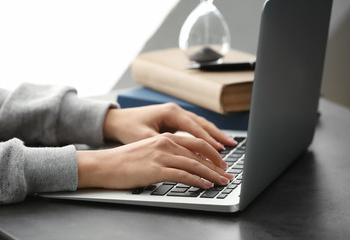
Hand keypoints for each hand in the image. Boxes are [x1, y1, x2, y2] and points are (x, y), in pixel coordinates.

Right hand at [77, 133, 232, 189]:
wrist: (104, 164)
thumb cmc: (125, 160)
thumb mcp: (149, 149)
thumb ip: (168, 152)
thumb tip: (185, 161)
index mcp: (165, 137)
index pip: (196, 142)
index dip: (212, 153)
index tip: (222, 162)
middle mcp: (166, 143)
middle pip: (200, 152)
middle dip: (217, 163)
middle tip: (227, 173)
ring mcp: (161, 156)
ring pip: (194, 164)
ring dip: (211, 174)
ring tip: (221, 181)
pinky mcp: (155, 170)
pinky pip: (183, 175)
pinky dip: (197, 181)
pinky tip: (205, 185)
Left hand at [103, 103, 236, 149]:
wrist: (117, 120)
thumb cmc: (128, 127)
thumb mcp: (144, 137)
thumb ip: (164, 144)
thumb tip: (181, 155)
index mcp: (171, 112)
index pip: (195, 128)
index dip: (208, 140)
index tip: (220, 151)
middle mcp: (176, 111)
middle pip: (202, 124)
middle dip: (217, 136)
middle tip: (231, 147)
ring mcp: (176, 114)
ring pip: (200, 125)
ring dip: (214, 135)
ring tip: (228, 144)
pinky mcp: (174, 120)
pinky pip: (193, 128)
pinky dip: (204, 135)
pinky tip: (212, 142)